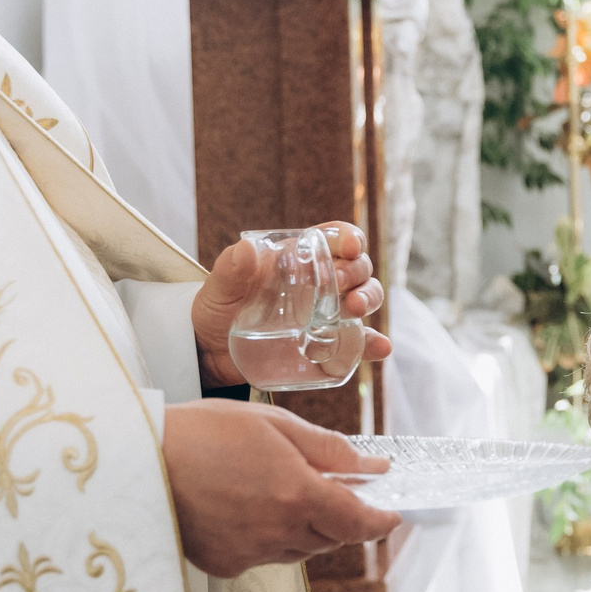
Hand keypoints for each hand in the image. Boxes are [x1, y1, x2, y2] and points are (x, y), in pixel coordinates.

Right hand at [161, 399, 402, 575]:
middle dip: (339, 515)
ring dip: (304, 526)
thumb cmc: (202, 432)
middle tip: (327, 486)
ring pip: (299, 549)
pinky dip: (268, 535)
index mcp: (297, 496)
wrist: (136, 460)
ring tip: (275, 488)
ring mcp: (250, 554)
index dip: (381, 520)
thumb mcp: (274, 424)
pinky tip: (244, 505)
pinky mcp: (226, 565)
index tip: (392, 512)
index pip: (359, 523)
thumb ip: (330, 450)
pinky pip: (264, 555)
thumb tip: (375, 467)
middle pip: (331, 537)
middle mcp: (278, 533)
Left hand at [193, 222, 392, 388]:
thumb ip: (230, 269)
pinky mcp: (328, 346)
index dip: (348, 238)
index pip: (334, 238)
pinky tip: (380, 347)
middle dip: (358, 272)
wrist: (210, 353)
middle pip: (356, 268)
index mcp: (299, 259)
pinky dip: (373, 344)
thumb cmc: (216, 310)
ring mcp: (327, 315)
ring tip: (354, 309)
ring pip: (364, 299)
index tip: (349, 246)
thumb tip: (245, 250)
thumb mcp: (218, 288)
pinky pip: (358, 344)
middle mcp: (320, 283)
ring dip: (369, 299)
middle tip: (341, 287)